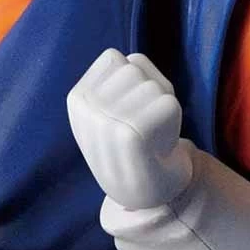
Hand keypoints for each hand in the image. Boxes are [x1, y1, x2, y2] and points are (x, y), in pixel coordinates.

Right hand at [67, 49, 193, 209]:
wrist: (143, 191)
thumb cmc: (135, 134)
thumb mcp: (119, 98)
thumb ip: (122, 69)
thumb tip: (127, 65)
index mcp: (76, 99)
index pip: (114, 58)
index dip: (132, 78)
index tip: (127, 108)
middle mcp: (85, 111)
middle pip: (133, 69)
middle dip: (147, 90)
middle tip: (142, 122)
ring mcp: (105, 124)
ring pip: (151, 86)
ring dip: (160, 106)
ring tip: (150, 134)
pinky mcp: (132, 137)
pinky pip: (168, 104)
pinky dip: (172, 122)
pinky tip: (158, 145)